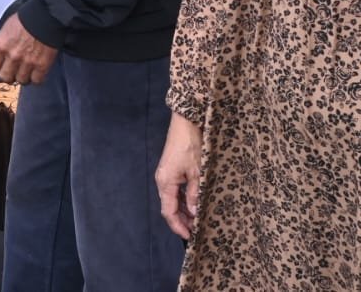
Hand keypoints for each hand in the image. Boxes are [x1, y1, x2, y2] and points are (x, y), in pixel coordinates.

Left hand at [0, 13, 55, 86]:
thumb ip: (3, 43)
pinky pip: (37, 80)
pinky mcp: (42, 65)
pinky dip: (36, 78)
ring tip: (26, 72)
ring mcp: (27, 62)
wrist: (46, 16)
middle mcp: (13, 56)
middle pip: (5, 77)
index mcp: (2, 45)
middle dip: (8, 75)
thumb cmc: (28, 18)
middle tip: (12, 72)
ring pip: (21, 80)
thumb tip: (1, 52)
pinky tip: (36, 73)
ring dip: (23, 77)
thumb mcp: (7, 28)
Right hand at [155, 112, 203, 238]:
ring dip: (183, 211)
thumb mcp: (198, 173)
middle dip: (182, 221)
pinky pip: (175, 190)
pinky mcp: (171, 169)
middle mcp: (162, 180)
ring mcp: (166, 175)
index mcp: (165, 182)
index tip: (190, 237)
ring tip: (198, 219)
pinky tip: (194, 203)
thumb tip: (195, 212)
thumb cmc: (191, 146)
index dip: (178, 226)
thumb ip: (195, 194)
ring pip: (172, 199)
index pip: (168, 212)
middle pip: (169, 207)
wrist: (186, 123)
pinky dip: (183, 200)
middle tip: (197, 230)